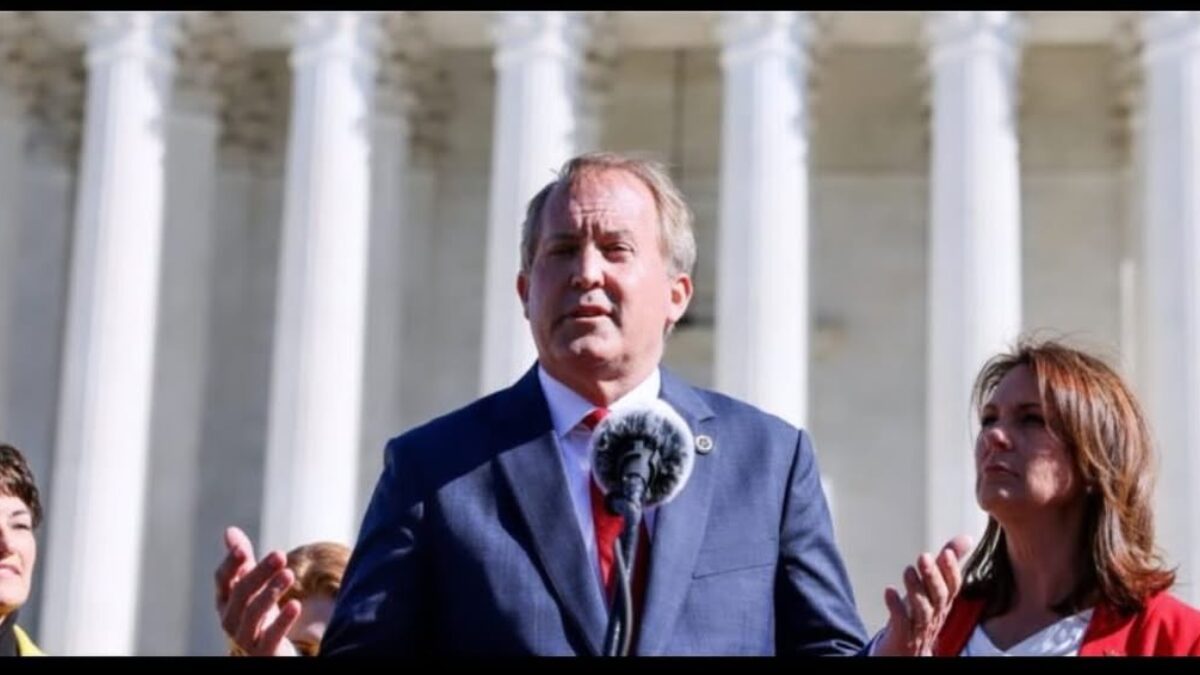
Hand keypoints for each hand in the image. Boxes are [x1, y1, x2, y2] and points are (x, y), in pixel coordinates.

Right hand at [214, 526, 300, 655]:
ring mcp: (244, 637)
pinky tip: (295, 605)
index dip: (231, 563)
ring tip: (289, 574)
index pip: (222, 579)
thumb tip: (230, 531)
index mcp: (225, 599)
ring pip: (253, 613)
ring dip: (270, 592)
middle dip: (259, 573)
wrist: (269, 650)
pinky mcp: (262, 652)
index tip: (244, 549)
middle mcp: (229, 618)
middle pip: (240, 593)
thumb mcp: (253, 586)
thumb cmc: (259, 613)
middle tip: (280, 555)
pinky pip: (270, 637)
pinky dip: (282, 621)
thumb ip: (243, 561)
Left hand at [873, 534, 972, 655]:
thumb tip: (966, 538)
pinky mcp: (902, 636)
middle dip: (933, 576)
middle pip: (939, 596)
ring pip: (922, 609)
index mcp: (943, 603)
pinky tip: (888, 592)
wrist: (909, 653)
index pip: (953, 587)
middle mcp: (935, 615)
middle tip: (923, 557)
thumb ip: (947, 564)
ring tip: (908, 571)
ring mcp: (920, 627)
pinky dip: (895, 607)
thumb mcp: (935, 589)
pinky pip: (901, 622)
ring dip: (915, 589)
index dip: (951, 570)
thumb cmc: (921, 617)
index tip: (946, 552)